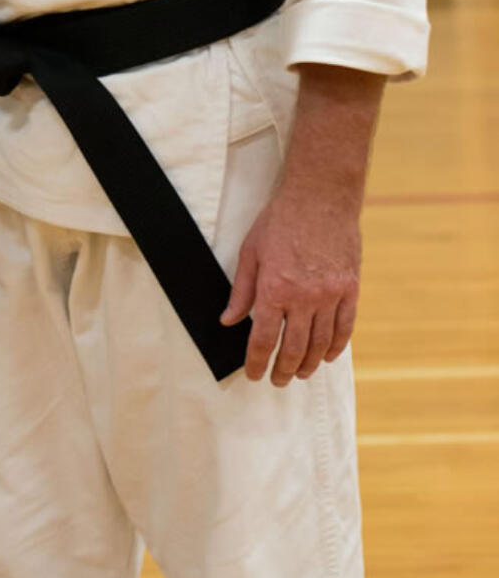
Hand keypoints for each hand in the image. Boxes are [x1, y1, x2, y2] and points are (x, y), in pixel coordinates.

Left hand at [221, 186, 359, 383]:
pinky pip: (344, 327)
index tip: (254, 374)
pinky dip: (336, 346)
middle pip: (294, 349)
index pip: (263, 340)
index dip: (257, 362)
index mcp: (274, 290)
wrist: (320, 197)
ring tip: (301, 373)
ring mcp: (330, 295)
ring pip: (320, 343)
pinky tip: (328, 356)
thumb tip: (228, 321)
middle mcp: (303, 298)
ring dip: (309, 364)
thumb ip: (241, 291)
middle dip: (283, 370)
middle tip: (278, 380)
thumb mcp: (250, 252)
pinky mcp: (349, 289)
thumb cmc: (280, 220)